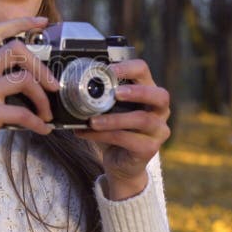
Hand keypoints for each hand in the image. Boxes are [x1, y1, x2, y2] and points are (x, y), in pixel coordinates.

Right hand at [0, 16, 59, 191]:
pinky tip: (43, 130)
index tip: (43, 23)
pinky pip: (23, 112)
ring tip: (47, 114)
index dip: (21, 22)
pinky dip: (38, 122)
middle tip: (53, 86)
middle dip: (41, 66)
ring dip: (43, 99)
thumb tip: (34, 72)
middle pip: (15, 49)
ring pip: (24, 79)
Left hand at [75, 59, 170, 199]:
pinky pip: (127, 139)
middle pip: (160, 95)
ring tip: (91, 120)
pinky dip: (103, 135)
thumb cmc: (114, 130)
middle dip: (137, 92)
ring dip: (114, 119)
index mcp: (149, 93)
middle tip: (115, 93)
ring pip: (142, 120)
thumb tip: (71, 81)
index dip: (128, 68)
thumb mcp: (109, 110)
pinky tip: (85, 133)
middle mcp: (160, 110)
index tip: (108, 69)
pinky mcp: (150, 148)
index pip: (144, 71)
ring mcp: (158, 130)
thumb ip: (101, 96)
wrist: (120, 163)